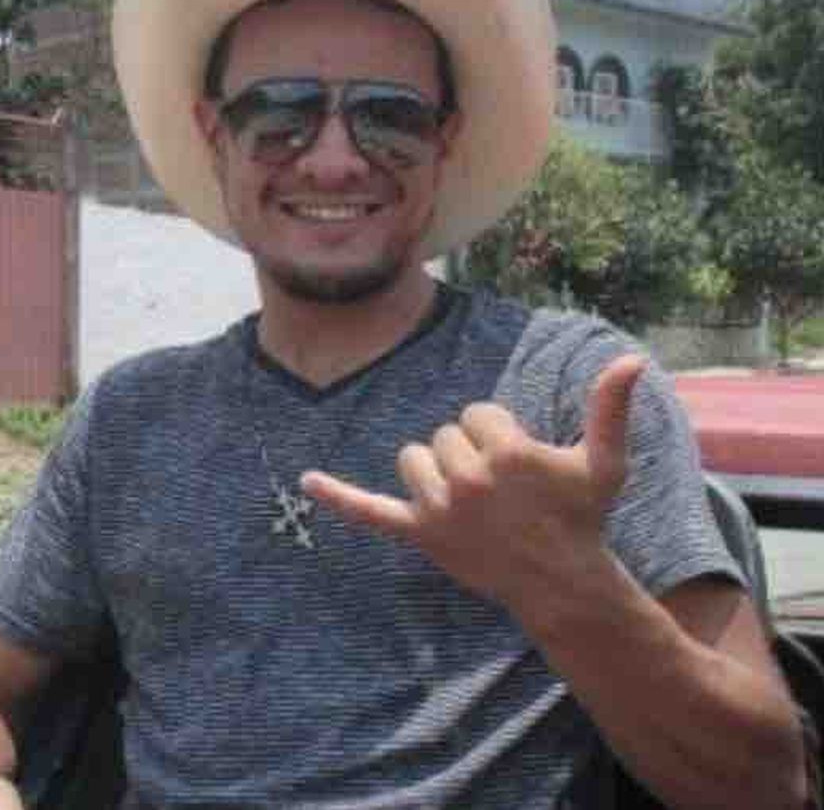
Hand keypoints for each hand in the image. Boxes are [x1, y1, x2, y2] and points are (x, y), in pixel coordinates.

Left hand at [302, 354, 646, 608]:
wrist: (560, 581)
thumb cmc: (581, 517)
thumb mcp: (603, 462)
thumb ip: (610, 408)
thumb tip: (633, 357)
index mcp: (505, 452)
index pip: (478, 413)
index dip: (499, 433)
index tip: (521, 465)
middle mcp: (467, 477)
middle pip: (444, 434)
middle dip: (469, 452)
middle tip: (499, 489)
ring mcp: (439, 508)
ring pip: (413, 459)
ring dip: (434, 470)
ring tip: (468, 497)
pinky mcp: (419, 533)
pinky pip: (370, 511)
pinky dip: (338, 496)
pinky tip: (306, 481)